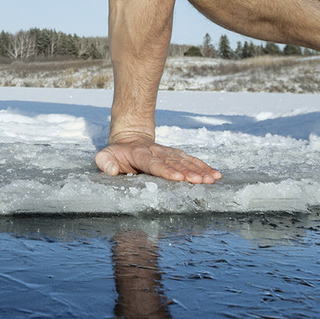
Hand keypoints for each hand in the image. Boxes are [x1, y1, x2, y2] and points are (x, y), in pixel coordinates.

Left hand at [96, 133, 220, 183]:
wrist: (130, 137)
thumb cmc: (116, 152)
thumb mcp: (104, 156)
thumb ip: (106, 162)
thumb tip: (113, 169)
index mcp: (140, 154)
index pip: (154, 163)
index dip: (166, 170)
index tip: (178, 178)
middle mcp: (157, 152)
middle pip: (174, 163)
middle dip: (188, 172)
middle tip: (201, 181)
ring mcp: (167, 152)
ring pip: (185, 161)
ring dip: (199, 170)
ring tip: (212, 179)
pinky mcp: (175, 154)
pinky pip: (190, 160)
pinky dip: (203, 166)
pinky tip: (214, 174)